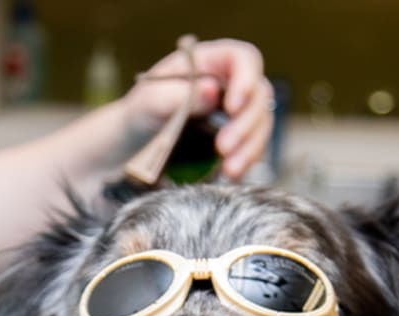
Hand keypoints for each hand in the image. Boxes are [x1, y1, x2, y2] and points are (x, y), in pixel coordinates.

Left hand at [122, 38, 274, 178]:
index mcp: (209, 61)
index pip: (243, 59)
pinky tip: (232, 174)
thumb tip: (211, 90)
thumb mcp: (150, 101)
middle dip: (246, 124)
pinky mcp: (239, 138)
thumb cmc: (141, 113)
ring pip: (262, 124)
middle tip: (223, 148)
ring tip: (229, 170)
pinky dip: (247, 161)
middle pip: (259, 95)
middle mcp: (229, 82)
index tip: (232, 107)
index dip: (245, 79)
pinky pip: (255, 147)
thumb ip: (179, 94)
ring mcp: (237, 111)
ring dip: (250, 148)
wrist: (137, 144)